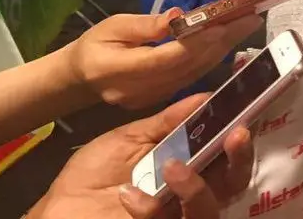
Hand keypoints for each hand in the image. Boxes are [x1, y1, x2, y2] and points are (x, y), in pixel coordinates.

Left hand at [26, 94, 253, 218]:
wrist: (56, 211)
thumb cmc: (92, 175)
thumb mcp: (130, 139)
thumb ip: (168, 122)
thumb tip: (206, 96)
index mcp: (189, 166)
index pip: (227, 155)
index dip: (241, 137)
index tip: (246, 113)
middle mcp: (190, 194)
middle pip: (233, 184)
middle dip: (240, 159)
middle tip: (236, 135)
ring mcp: (176, 217)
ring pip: (210, 212)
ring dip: (197, 188)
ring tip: (173, 168)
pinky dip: (150, 210)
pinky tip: (128, 195)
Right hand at [65, 10, 261, 109]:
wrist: (80, 78)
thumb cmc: (93, 45)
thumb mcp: (113, 26)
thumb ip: (146, 25)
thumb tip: (180, 17)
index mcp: (121, 70)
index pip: (169, 57)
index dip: (200, 41)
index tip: (226, 22)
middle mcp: (140, 90)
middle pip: (189, 66)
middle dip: (222, 42)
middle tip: (249, 19)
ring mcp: (151, 99)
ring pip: (194, 74)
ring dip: (222, 50)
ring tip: (244, 26)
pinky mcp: (158, 100)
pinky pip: (189, 79)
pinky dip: (209, 60)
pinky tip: (226, 43)